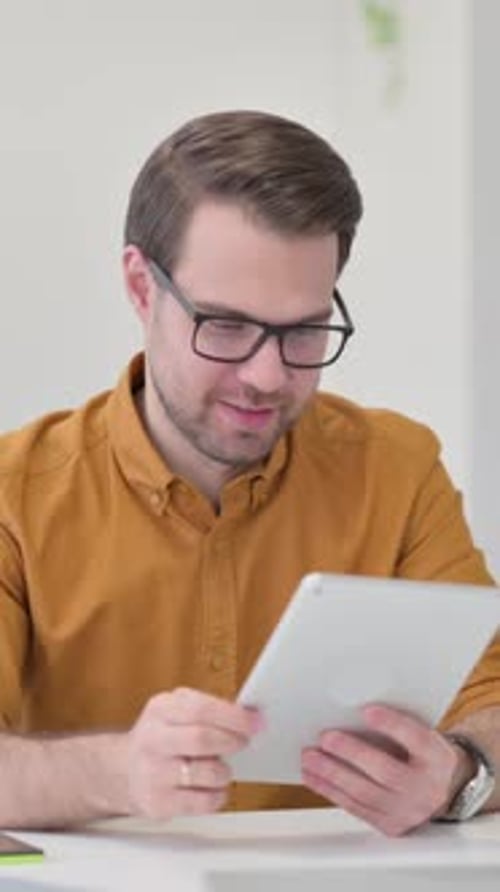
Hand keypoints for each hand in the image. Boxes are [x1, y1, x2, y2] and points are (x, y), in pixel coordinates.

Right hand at [123, 688, 261, 819]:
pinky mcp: (158, 803)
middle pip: (202, 739)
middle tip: (244, 742)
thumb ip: (207, 709)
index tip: (255, 722)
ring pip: (206, 772)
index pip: (200, 708)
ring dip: (224, 770)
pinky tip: (212, 788)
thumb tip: (250, 715)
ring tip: (220, 767)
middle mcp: (153, 739)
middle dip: (232, 741)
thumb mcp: (174, 710)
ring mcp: (153, 773)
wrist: (121, 771)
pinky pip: (203, 802)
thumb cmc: (161, 737)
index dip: (233, 716)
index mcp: (160, 709)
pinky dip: (217, 795)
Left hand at [301, 704, 469, 835]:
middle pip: (386, 771)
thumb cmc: (423, 753)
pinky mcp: (390, 825)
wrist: (444, 790)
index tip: (366, 710)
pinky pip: (356, 808)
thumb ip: (397, 723)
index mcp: (437, 757)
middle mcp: (426, 788)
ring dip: (331, 774)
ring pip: (365, 793)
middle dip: (352, 753)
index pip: (417, 739)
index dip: (392, 724)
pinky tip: (313, 776)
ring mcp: (408, 811)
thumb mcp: (423, 733)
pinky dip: (330, 791)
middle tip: (325, 737)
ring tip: (309, 756)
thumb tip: (353, 705)